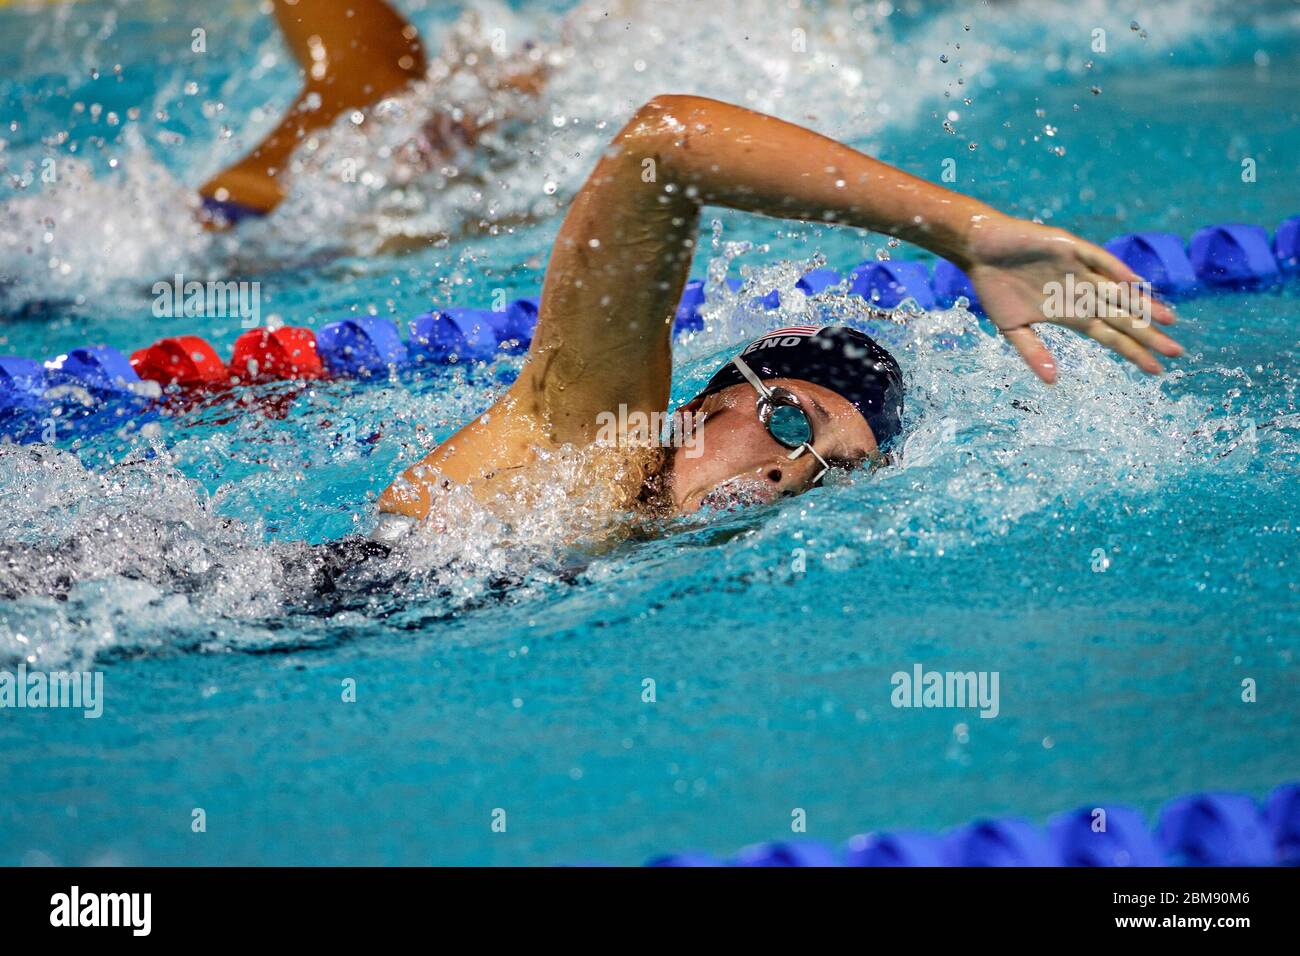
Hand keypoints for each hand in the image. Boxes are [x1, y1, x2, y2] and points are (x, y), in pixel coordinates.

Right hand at [963, 213, 1181, 382]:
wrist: (979, 250)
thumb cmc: (993, 287)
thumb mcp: (1011, 328)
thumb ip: (1033, 353)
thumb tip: (1053, 382)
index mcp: (1069, 314)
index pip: (1108, 336)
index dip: (1131, 352)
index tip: (1156, 370)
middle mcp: (1081, 293)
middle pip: (1121, 317)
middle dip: (1147, 335)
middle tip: (1177, 352)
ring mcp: (1078, 271)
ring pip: (1117, 291)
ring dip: (1142, 305)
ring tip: (1170, 320)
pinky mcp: (1069, 248)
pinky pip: (1098, 260)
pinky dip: (1116, 271)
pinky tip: (1136, 285)